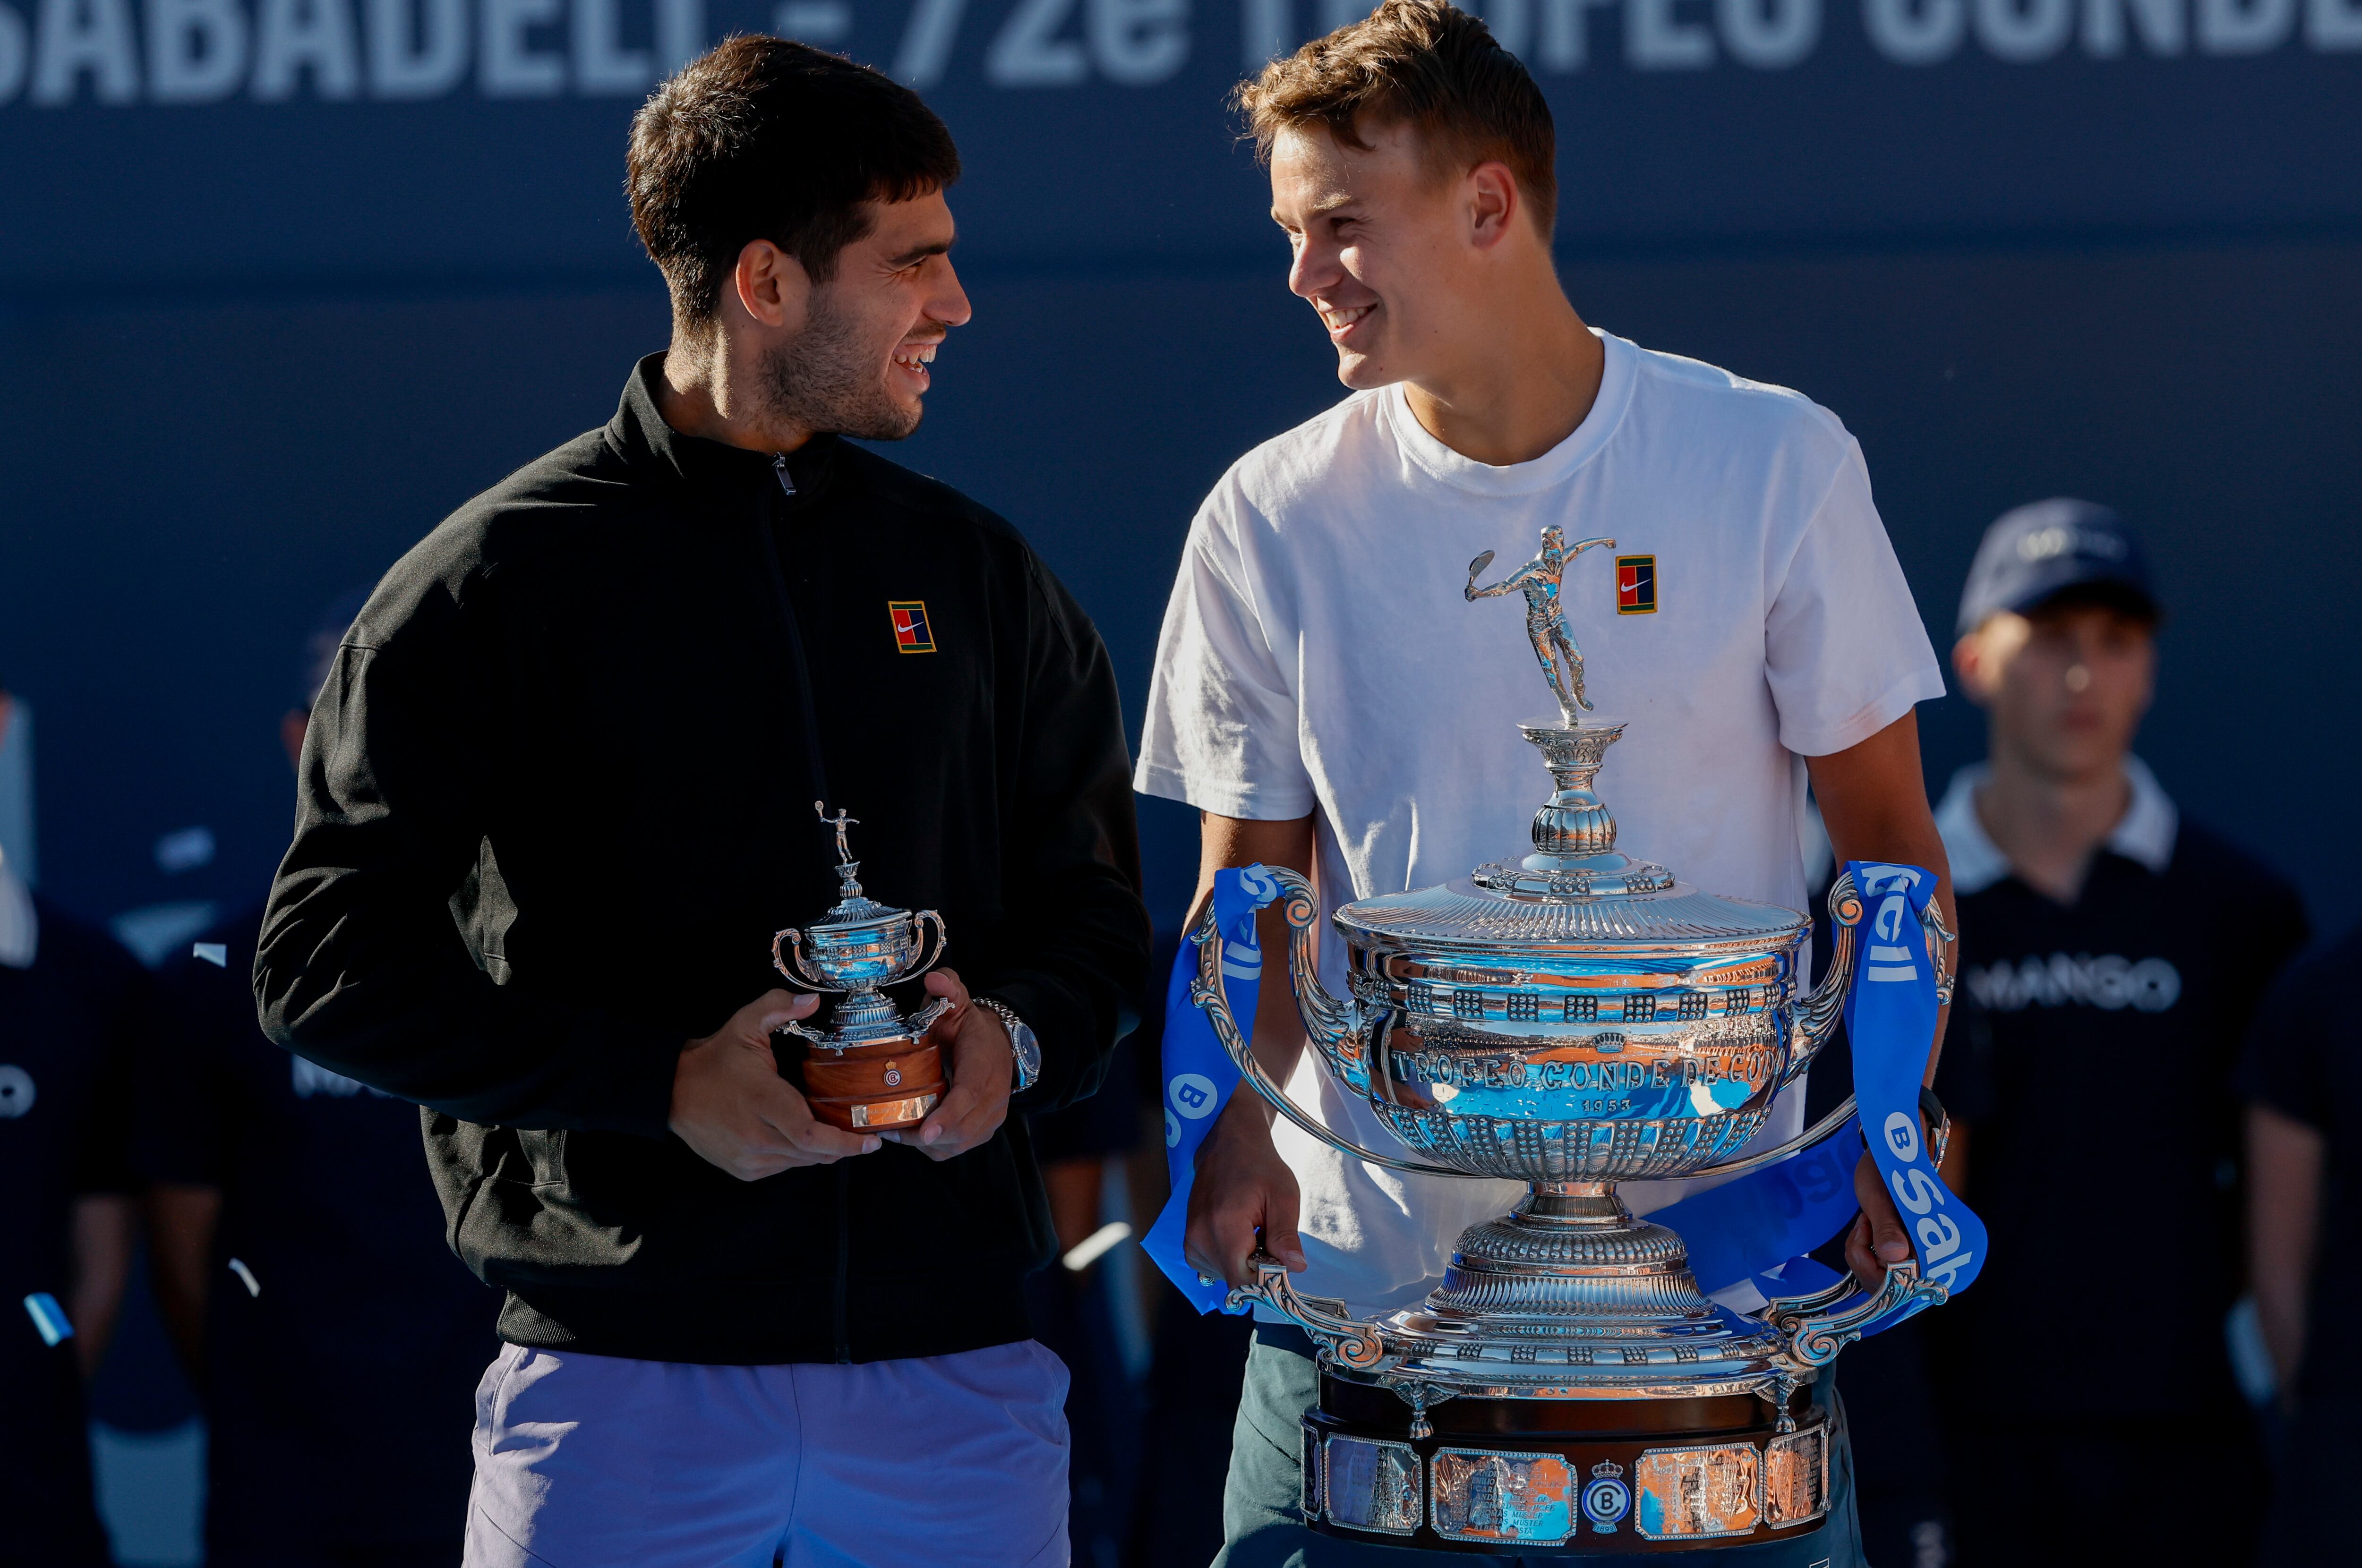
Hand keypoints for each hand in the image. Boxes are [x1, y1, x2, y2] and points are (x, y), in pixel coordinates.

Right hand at [670, 990, 880, 1179]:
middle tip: (862, 1136)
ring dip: (820, 1151)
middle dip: (842, 1147)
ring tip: (835, 1135)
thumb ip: (778, 1007)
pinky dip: (797, 1156)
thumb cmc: (714, 1060)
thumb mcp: (745, 1025)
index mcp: (763, 1102)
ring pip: (799, 1162)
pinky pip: (782, 1167)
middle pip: (812, 1153)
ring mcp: (748, 1158)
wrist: (673, 1091)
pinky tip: (801, 1139)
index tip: (871, 1141)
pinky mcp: (742, 1169)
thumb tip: (812, 1001)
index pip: (810, 1134)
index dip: (845, 1142)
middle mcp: (756, 1137)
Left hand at [880, 967, 1010, 1160]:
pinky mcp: (983, 1131)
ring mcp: (991, 1118)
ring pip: (957, 1144)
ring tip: (893, 1130)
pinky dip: (932, 1146)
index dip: (948, 1116)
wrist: (999, 1047)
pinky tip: (910, 1134)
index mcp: (985, 1064)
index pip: (970, 1095)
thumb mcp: (959, 1004)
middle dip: (922, 1135)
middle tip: (886, 1128)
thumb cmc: (970, 1029)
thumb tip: (934, 979)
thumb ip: (948, 989)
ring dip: (924, 1143)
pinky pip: (955, 1149)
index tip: (926, 1132)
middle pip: (961, 1129)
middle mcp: (994, 1097)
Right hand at [1183, 1088, 1305, 1288]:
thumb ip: (1286, 1235)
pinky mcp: (1188, 1238)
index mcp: (1225, 1226)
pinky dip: (1227, 1259)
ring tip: (1253, 1234)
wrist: (1229, 1144)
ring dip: (1242, 1264)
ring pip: (1222, 1275)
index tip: (1279, 1266)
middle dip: (1256, 1271)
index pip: (1241, 1282)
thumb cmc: (1260, 1167)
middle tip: (1268, 1240)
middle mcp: (1200, 1236)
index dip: (1264, 1284)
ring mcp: (1190, 1238)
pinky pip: (1209, 1266)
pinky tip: (1239, 1238)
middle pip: (1233, 1280)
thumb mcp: (1283, 1196)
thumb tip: (1295, 1268)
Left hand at [1843, 1147, 1914, 1287]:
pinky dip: (1862, 1253)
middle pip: (1892, 1289)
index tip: (1865, 1240)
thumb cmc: (1886, 1171)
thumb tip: (1895, 1257)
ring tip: (1866, 1222)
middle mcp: (1926, 1257)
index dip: (1880, 1274)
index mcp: (1934, 1244)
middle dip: (1867, 1261)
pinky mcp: (1897, 1255)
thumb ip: (1888, 1227)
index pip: (1910, 1285)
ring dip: (1862, 1255)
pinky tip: (1865, 1228)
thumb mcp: (1881, 1197)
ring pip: (1880, 1282)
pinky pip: (1875, 1271)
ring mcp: (1911, 1257)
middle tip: (1864, 1224)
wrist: (1885, 1157)